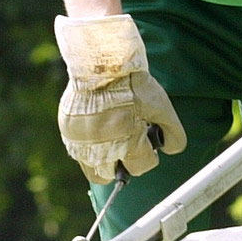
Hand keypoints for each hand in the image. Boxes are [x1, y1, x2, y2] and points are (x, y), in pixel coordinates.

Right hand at [53, 14, 186, 182]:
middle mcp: (100, 147)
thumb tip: (171, 150)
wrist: (101, 64)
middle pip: (112, 176)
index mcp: (126, 142)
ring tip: (112, 139)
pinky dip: (89, 149)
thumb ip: (173, 132)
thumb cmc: (132, 84)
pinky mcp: (68, 132)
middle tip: (127, 142)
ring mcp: (81, 142)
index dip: (148, 155)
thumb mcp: (161, 105)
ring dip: (103, 161)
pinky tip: (98, 131)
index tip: (146, 141)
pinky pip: (78, 153)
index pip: (140, 167)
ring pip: (92, 170)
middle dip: (124, 163)